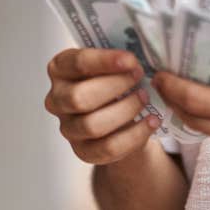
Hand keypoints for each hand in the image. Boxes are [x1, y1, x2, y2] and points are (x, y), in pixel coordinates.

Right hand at [44, 48, 160, 164]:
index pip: (76, 63)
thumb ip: (118, 59)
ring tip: (145, 98)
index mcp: (60, 69)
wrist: (122, 114)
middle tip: (140, 78)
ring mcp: (68, 128)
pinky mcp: (83, 151)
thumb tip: (136, 60)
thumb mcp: (113, 63)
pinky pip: (107, 148)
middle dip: (115, 87)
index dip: (104, 61)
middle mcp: (57, 99)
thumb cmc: (115, 80)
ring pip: (92, 125)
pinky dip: (135, 135)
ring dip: (125, 110)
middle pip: (78, 98)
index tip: (131, 60)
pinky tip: (152, 121)